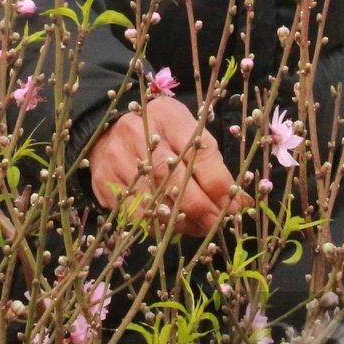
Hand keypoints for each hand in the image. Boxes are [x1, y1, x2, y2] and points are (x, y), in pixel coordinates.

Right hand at [89, 95, 243, 236]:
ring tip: (198, 226)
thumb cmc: (159, 133)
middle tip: (216, 222)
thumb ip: (211, 163)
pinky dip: (158, 224)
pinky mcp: (104, 182)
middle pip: (173, 177)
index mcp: (168, 117)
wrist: (107, 132)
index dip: (218, 183)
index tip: (234, 204)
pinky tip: (171, 226)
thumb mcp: (186, 133)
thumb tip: (239, 203)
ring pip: (155, 199)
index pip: (198, 151)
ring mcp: (117, 159)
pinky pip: (136, 213)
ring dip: (182, 220)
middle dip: (200, 206)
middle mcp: (139, 135)